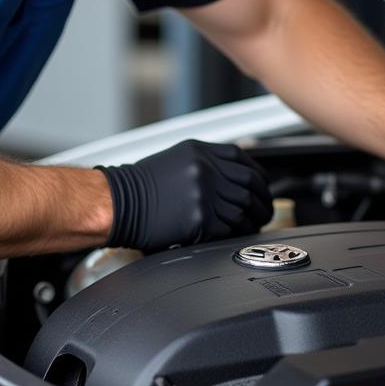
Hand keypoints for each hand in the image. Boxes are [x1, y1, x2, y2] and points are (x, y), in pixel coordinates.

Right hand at [98, 140, 271, 251]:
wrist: (118, 202)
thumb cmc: (141, 185)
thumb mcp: (175, 159)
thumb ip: (205, 162)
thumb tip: (231, 177)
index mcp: (199, 151)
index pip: (242, 159)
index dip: (258, 173)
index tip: (262, 184)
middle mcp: (205, 169)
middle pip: (248, 183)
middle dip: (262, 199)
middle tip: (265, 209)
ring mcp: (203, 194)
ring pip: (244, 208)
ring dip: (254, 219)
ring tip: (256, 224)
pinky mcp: (200, 219)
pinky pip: (230, 227)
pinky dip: (239, 232)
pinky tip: (239, 233)